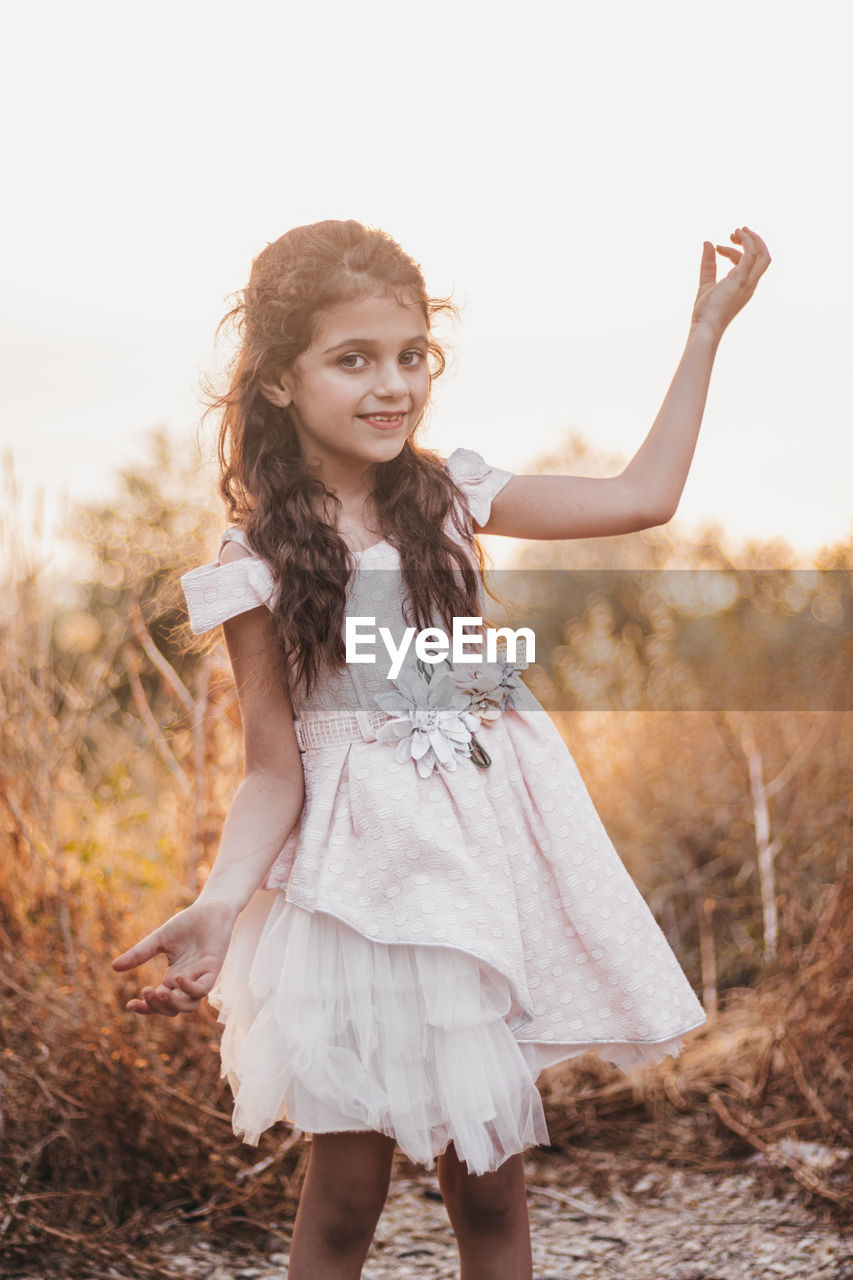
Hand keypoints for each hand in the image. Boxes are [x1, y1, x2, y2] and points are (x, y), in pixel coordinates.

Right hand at [111, 898, 236, 1016]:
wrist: (210, 908)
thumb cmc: (188, 924)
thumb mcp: (158, 940)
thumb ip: (139, 954)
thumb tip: (113, 967)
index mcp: (174, 978)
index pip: (159, 1002)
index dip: (146, 1008)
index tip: (129, 1005)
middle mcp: (188, 981)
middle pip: (173, 1009)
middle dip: (157, 1007)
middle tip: (145, 991)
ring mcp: (201, 976)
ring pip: (189, 1006)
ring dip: (173, 1004)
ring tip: (159, 991)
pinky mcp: (214, 968)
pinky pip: (203, 989)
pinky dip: (189, 988)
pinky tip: (177, 976)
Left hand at [690, 225, 770, 340]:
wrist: (705, 327)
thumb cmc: (705, 312)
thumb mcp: (706, 283)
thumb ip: (708, 264)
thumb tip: (708, 242)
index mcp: (744, 287)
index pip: (746, 263)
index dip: (733, 251)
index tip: (717, 248)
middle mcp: (750, 284)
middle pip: (763, 257)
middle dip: (751, 241)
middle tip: (733, 232)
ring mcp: (748, 282)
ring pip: (762, 254)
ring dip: (752, 239)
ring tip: (736, 230)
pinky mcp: (741, 279)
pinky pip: (751, 254)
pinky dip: (746, 241)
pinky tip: (735, 234)